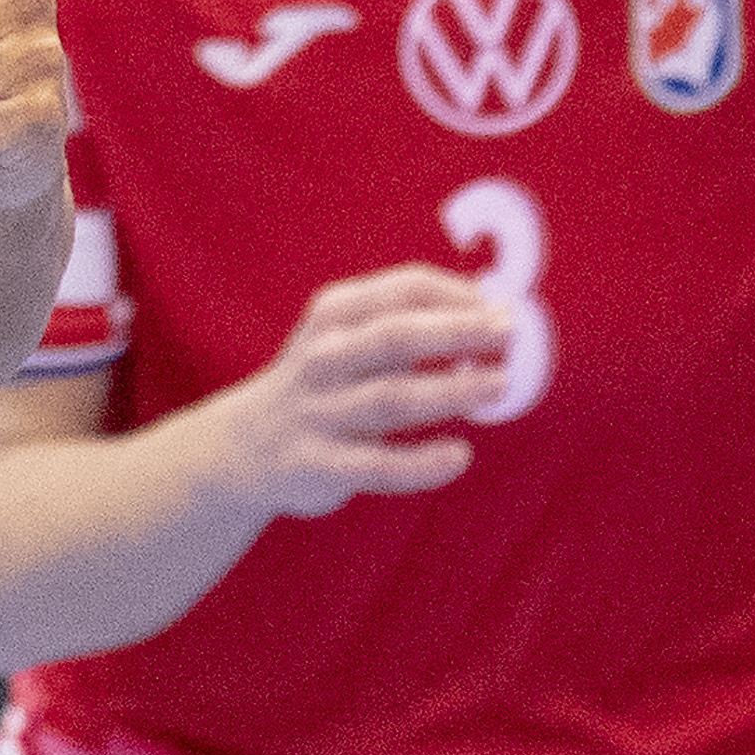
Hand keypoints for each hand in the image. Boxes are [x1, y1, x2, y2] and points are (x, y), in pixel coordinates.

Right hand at [195, 265, 517, 519]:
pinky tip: (459, 456)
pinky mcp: (319, 464)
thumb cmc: (325, 383)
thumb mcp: (348, 338)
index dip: (459, 296)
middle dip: (458, 333)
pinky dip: (421, 463)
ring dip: (451, 390)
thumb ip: (409, 324)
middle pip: (397, 337)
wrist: (244, 446)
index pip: (404, 289)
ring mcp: (318, 411)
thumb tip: (494, 315)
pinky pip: (377, 466)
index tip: (504, 309)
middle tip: (510, 336)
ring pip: (391, 398)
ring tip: (499, 385)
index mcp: (334, 315)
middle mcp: (322, 357)